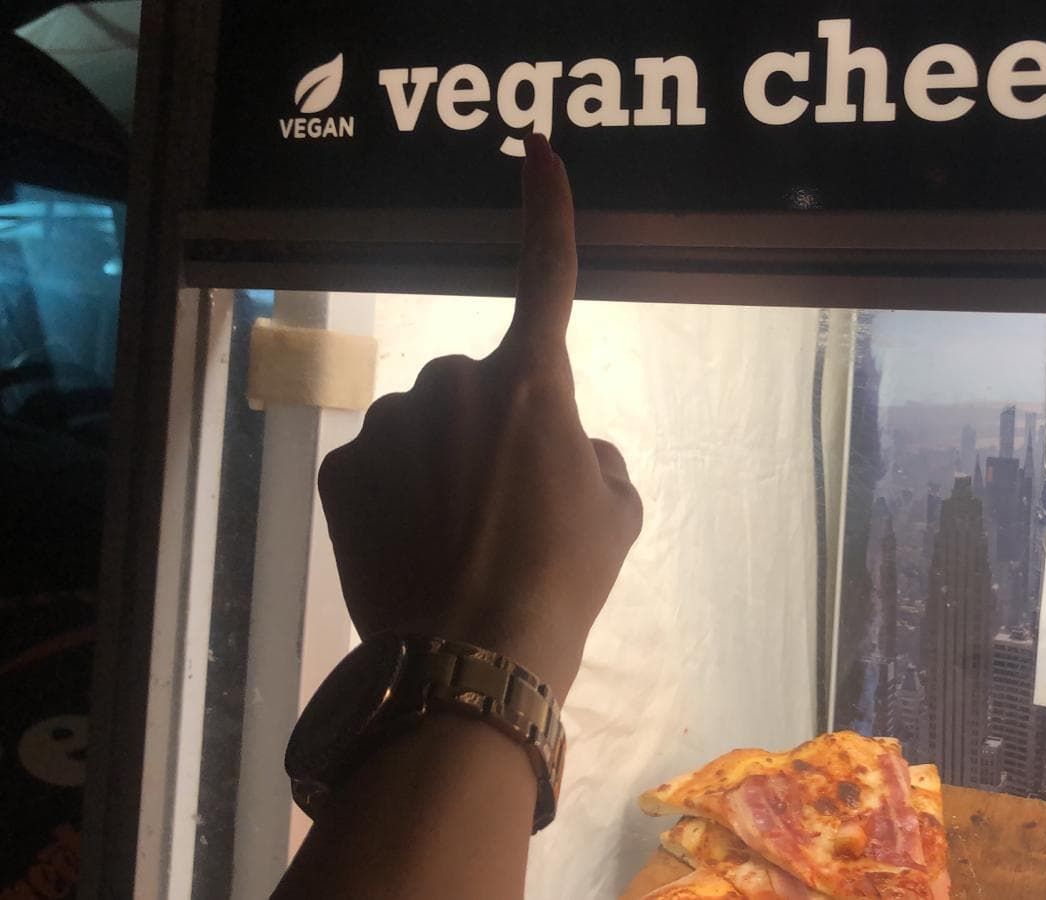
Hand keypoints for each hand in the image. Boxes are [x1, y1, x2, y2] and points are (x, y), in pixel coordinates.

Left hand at [317, 133, 641, 702]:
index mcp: (530, 383)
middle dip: (490, 425)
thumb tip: (572, 448)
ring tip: (458, 540)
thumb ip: (599, 460)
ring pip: (421, 425)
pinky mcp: (340, 470)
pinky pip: (377, 466)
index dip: (545, 212)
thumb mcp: (617, 518)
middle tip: (510, 506)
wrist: (472, 661)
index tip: (537, 149)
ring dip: (438, 461)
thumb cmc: (563, 581)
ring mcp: (388, 426)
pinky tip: (411, 549)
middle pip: (476, 383)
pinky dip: (393, 496)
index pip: (546, 276)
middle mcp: (453, 383)